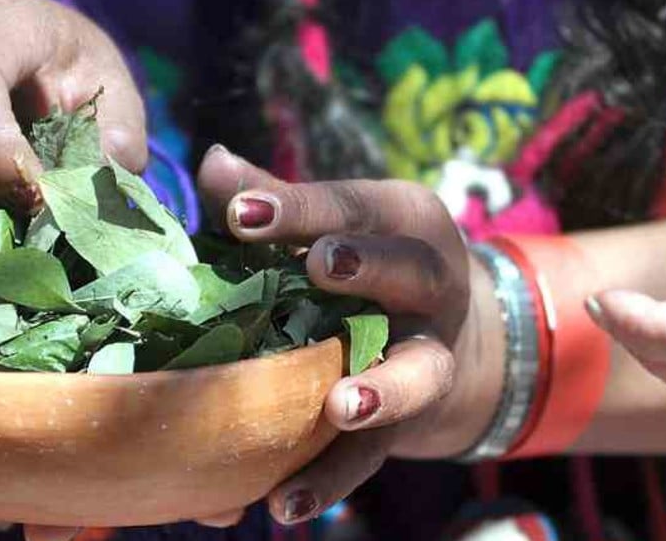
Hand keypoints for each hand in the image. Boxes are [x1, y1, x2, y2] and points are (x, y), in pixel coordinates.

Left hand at [194, 145, 505, 525]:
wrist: (454, 337)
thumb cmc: (364, 262)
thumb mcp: (334, 224)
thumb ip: (273, 200)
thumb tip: (212, 162)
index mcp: (402, 219)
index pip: (350, 206)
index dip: (298, 207)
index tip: (240, 213)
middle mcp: (431, 280)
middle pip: (407, 269)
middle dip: (367, 266)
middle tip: (321, 267)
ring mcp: (430, 352)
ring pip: (416, 371)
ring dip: (382, 388)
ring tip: (340, 407)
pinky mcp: (413, 421)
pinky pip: (376, 454)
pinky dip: (332, 481)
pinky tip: (285, 504)